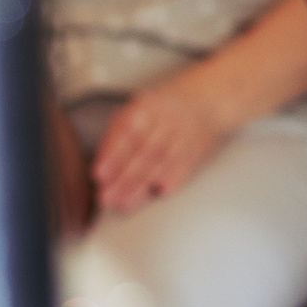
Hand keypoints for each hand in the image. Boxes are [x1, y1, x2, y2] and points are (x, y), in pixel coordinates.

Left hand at [92, 80, 236, 214]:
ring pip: (163, 163)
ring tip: (124, 204)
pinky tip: (159, 193)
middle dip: (125, 177)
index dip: (113, 155)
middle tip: (107, 197)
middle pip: (145, 152)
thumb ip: (119, 133)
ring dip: (143, 185)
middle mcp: (168, 121)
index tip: (99, 174)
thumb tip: (101, 163)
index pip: (128, 133)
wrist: (207, 102)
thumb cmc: (161, 111)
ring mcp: (185, 136)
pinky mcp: (197, 150)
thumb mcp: (138, 109)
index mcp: (148, 107)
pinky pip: (185, 166)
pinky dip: (173, 179)